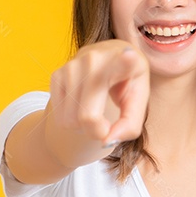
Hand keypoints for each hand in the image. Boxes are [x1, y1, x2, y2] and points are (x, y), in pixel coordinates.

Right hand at [45, 39, 149, 167]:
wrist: (108, 58)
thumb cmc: (127, 82)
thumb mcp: (138, 101)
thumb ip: (130, 125)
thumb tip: (106, 141)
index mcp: (123, 60)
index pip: (123, 60)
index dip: (125, 61)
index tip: (129, 55)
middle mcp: (94, 59)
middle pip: (87, 116)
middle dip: (97, 131)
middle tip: (106, 124)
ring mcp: (71, 66)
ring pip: (70, 120)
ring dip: (83, 126)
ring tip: (94, 110)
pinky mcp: (56, 75)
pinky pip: (60, 118)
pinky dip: (71, 121)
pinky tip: (81, 106)